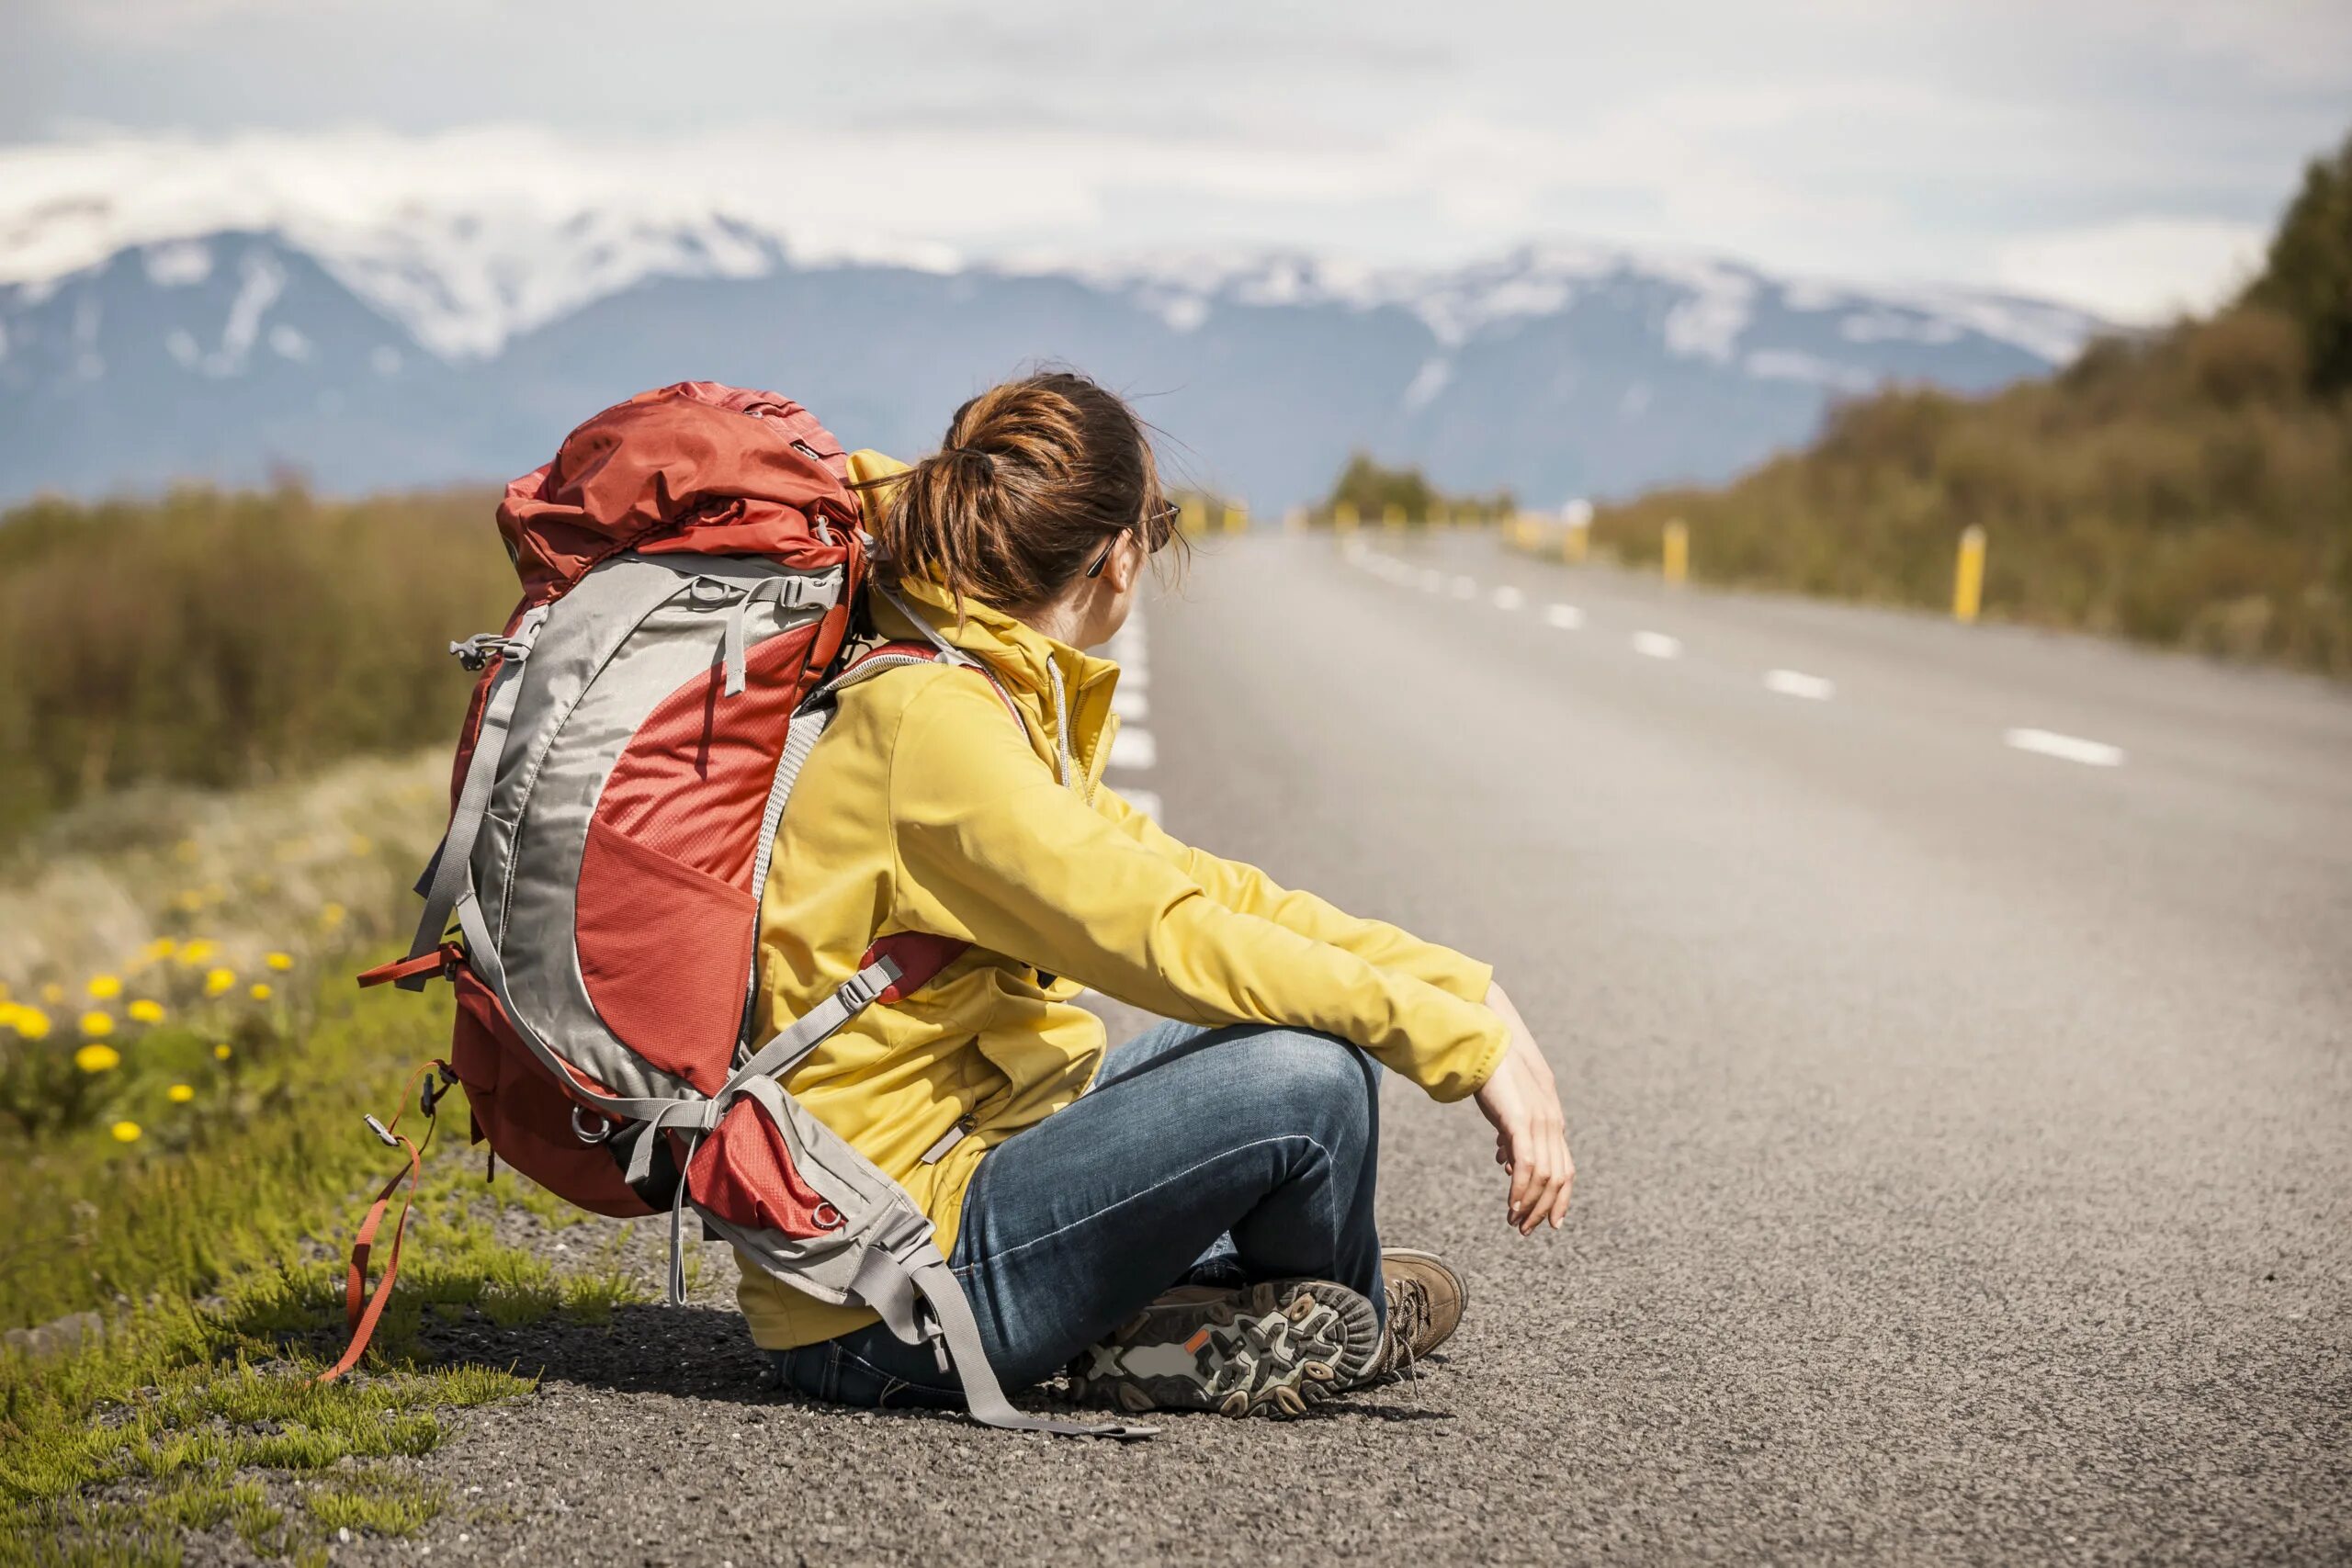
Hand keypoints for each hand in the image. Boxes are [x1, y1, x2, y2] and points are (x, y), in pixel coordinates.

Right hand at [1472, 981, 1574, 1234]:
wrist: (1487, 1043)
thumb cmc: (1494, 1074)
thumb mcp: (1508, 1110)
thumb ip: (1513, 1135)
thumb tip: (1508, 1161)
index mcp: (1552, 1121)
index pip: (1565, 1169)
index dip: (1560, 1198)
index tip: (1549, 1222)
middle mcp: (1553, 1123)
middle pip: (1559, 1178)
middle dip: (1544, 1209)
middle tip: (1526, 1229)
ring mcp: (1540, 1122)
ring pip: (1545, 1177)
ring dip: (1530, 1205)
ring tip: (1514, 1221)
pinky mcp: (1522, 1120)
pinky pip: (1528, 1165)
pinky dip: (1522, 1190)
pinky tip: (1511, 1205)